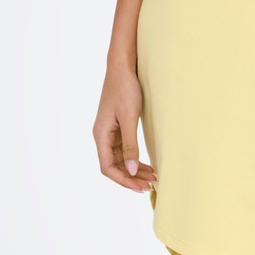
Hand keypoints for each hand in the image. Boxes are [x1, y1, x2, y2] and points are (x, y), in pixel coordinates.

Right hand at [93, 65, 159, 192]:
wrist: (123, 67)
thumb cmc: (124, 89)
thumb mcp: (129, 118)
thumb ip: (130, 145)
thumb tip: (131, 170)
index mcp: (100, 135)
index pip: (107, 167)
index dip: (123, 180)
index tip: (139, 187)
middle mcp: (103, 136)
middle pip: (114, 166)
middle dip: (132, 177)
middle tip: (151, 186)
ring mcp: (110, 133)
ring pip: (121, 160)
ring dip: (136, 170)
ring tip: (153, 178)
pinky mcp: (118, 128)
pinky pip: (126, 150)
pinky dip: (136, 159)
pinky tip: (148, 165)